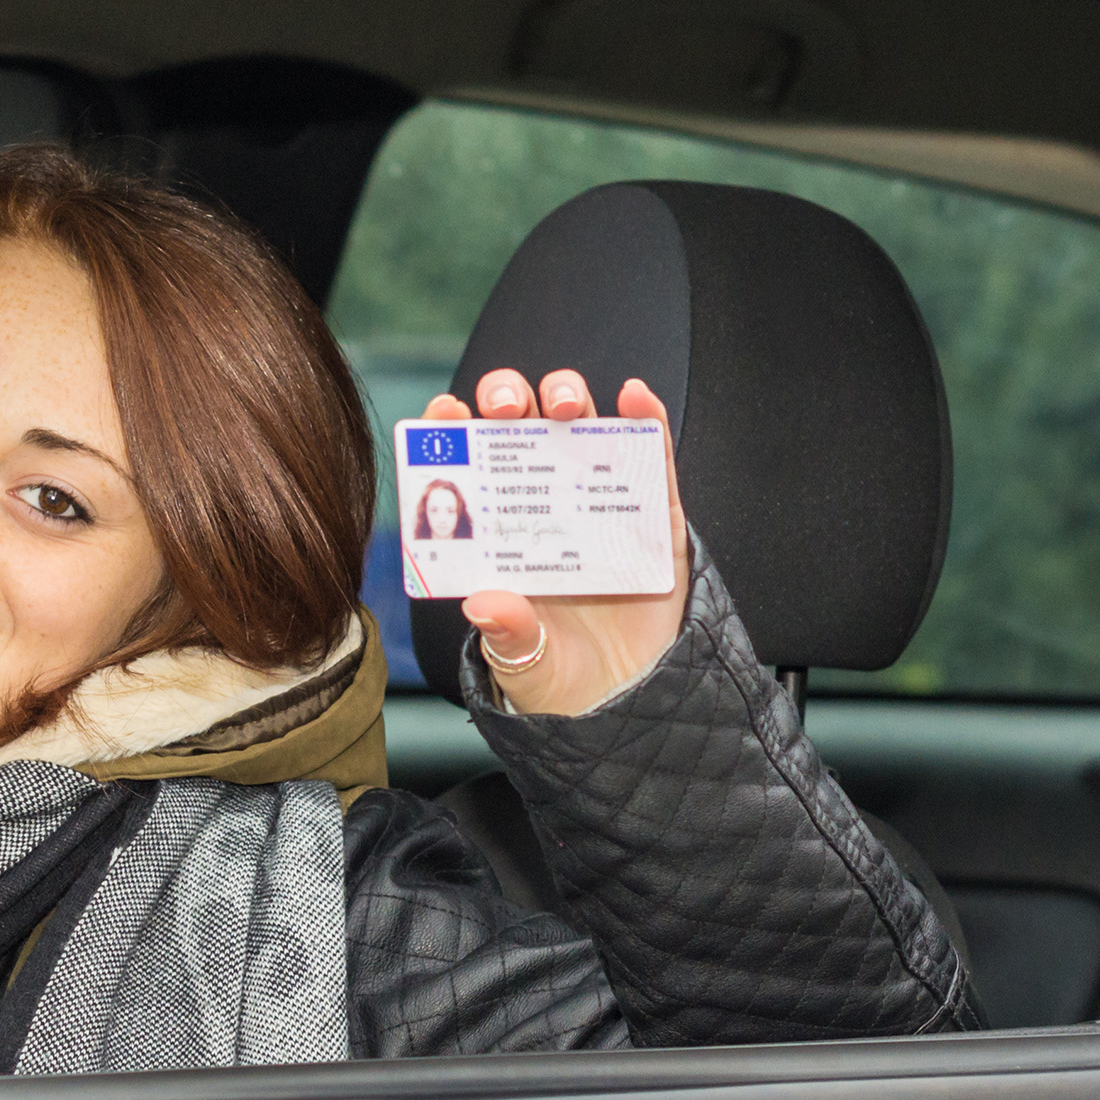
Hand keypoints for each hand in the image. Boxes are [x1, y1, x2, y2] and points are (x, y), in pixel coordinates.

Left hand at [419, 367, 691, 715]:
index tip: (445, 415)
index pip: (467, 463)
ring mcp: (598, 502)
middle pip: (520, 425)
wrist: (624, 702)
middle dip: (508, 398)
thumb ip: (508, 633)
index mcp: (496, 528)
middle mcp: (542, 503)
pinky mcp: (653, 516)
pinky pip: (651, 458)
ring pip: (580, 424)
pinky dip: (647, 420)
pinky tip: (636, 398)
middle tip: (506, 410)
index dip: (453, 430)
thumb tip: (485, 605)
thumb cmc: (558, 675)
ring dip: (569, 396)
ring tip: (564, 405)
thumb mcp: (524, 662)